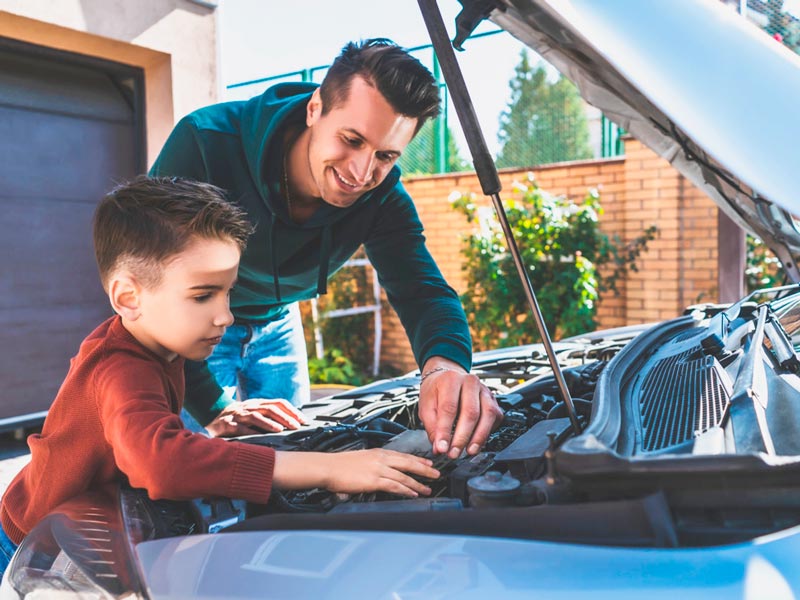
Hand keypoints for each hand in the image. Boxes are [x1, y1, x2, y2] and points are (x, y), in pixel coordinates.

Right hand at [204, 398, 307, 437]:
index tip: (303, 420)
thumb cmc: (241, 416)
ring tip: (280, 429)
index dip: (292, 410)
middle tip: (295, 426)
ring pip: (256, 416)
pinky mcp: (229, 424)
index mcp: (259, 403)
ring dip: (269, 423)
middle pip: (270, 409)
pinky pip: (240, 427)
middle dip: (285, 417)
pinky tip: (258, 436)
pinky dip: (250, 432)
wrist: (214, 415)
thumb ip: (270, 416)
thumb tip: (293, 424)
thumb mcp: (256, 412)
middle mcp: (251, 406)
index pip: (279, 403)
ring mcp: (239, 414)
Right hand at [273, 449, 439, 496]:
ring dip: (418, 483)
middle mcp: (381, 458)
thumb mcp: (361, 459)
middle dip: (424, 469)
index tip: (428, 463)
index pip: (403, 455)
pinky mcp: (374, 480)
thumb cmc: (339, 466)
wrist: (327, 467)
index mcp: (378, 452)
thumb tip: (380, 473)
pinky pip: (395, 486)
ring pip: (404, 476)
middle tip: (437, 474)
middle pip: (409, 463)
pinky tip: (414, 493)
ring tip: (428, 488)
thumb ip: (372, 465)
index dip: (418, 460)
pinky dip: (406, 490)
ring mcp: (378, 469)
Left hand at [418, 358, 503, 458]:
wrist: (447, 377)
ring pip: (487, 415)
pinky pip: (494, 418)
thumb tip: (439, 447)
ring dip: (478, 437)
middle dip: (462, 437)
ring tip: (469, 451)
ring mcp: (484, 390)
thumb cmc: (436, 391)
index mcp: (451, 380)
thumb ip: (432, 426)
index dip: (445, 430)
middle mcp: (470, 382)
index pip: (449, 408)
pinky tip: (477, 443)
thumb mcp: (426, 405)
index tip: (442, 447)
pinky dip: (487, 433)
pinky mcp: (493, 400)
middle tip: (454, 453)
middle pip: (471, 412)